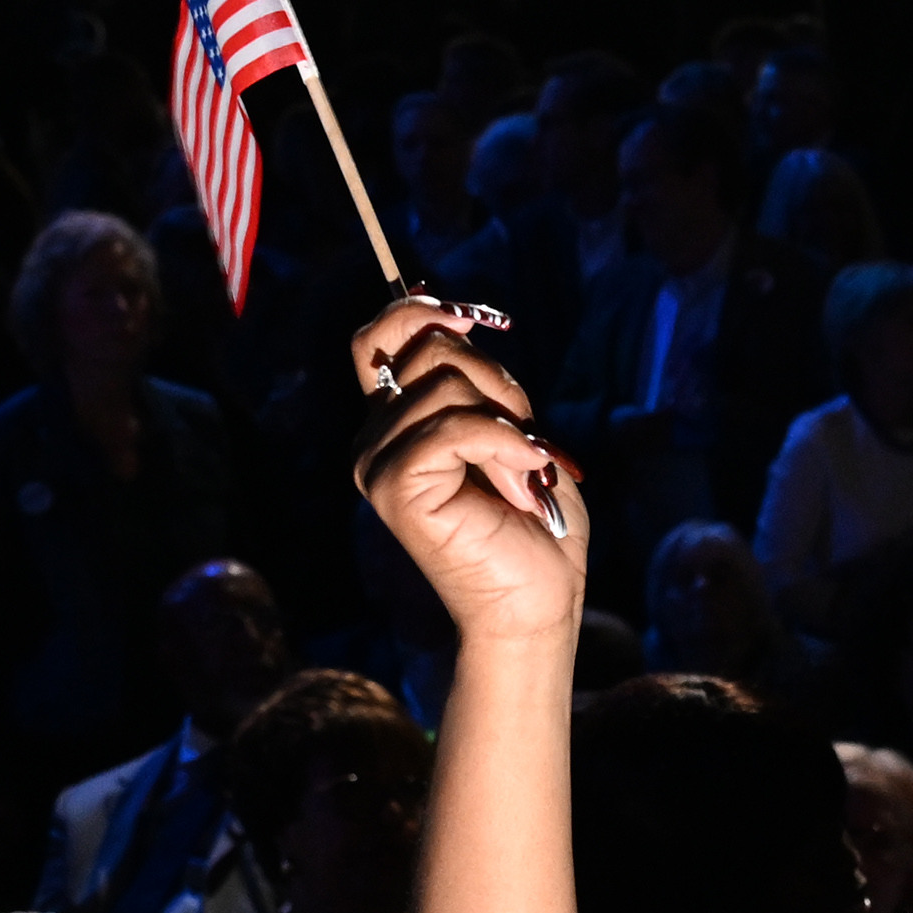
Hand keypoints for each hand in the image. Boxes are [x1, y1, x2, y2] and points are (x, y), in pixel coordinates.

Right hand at [349, 304, 587, 650]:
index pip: (375, 338)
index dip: (418, 310)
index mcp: (396, 423)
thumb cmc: (535, 522)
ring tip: (523, 471)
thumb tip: (454, 319)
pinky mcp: (393, 489)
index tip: (475, 317)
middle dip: (492, 375)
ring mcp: (377, 465)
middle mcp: (374, 440)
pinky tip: (526, 478)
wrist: (538, 601)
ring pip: (443, 384)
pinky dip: (504, 444)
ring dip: (505, 420)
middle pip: (424, 349)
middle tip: (522, 430)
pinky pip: (453, 426)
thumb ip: (477, 382)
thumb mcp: (512, 428)